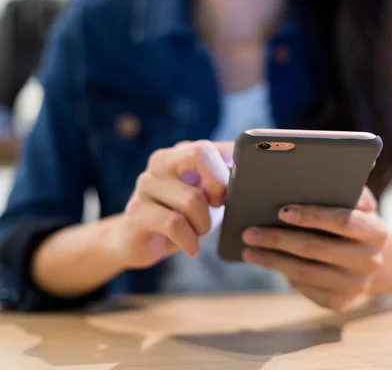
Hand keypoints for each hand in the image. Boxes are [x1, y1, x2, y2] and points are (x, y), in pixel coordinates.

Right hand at [108, 140, 232, 269]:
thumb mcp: (208, 199)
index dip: (232, 163)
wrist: (139, 243)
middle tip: (220, 206)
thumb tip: (254, 179)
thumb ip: (226, 184)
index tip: (238, 186)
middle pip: (199, 152)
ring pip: (192, 199)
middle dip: (220, 183)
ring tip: (199, 232)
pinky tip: (191, 248)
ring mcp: (145, 185)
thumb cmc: (182, 217)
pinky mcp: (136, 212)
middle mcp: (161, 162)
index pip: (213, 144)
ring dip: (204, 223)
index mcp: (181, 153)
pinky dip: (190, 241)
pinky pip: (174, 225)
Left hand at [242, 187, 387, 311]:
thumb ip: (346, 189)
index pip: (342, 221)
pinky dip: (283, 273)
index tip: (281, 211)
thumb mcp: (358, 203)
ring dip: (272, 260)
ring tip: (248, 249)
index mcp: (376, 231)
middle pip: (316, 249)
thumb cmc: (354, 221)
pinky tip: (266, 262)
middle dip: (279, 239)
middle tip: (250, 232)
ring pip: (304, 272)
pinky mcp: (339, 302)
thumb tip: (319, 179)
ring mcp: (355, 286)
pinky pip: (305, 288)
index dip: (312, 216)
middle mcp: (369, 261)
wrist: (371, 260)